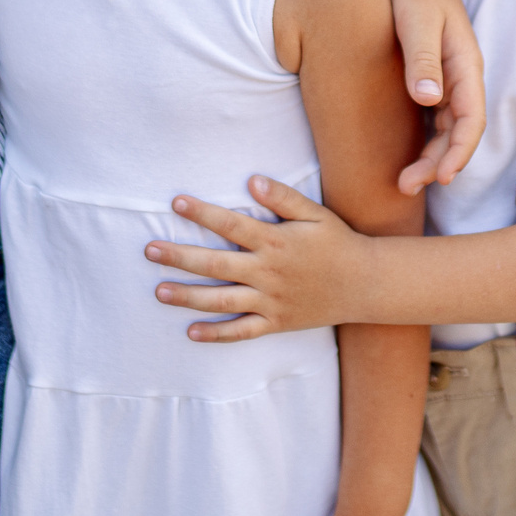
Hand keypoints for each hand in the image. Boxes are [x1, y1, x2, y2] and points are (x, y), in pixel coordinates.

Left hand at [148, 179, 368, 339]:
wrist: (365, 284)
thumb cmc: (338, 243)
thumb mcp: (315, 214)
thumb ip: (283, 198)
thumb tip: (252, 180)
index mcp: (276, 241)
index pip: (232, 226)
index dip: (202, 213)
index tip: (176, 202)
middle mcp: (269, 272)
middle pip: (217, 265)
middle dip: (180, 257)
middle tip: (149, 250)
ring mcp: (271, 301)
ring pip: (223, 301)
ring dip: (188, 297)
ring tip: (159, 291)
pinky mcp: (277, 322)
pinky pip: (242, 332)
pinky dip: (217, 335)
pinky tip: (191, 333)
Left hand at [383, 0, 485, 195]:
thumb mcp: (416, 20)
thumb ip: (423, 58)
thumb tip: (429, 99)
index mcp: (466, 63)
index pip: (472, 119)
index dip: (459, 153)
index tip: (440, 178)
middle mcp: (461, 74)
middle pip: (460, 131)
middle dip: (439, 163)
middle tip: (408, 186)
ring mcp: (447, 76)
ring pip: (447, 128)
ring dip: (431, 156)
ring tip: (404, 180)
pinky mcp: (431, 74)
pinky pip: (435, 117)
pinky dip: (425, 139)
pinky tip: (404, 153)